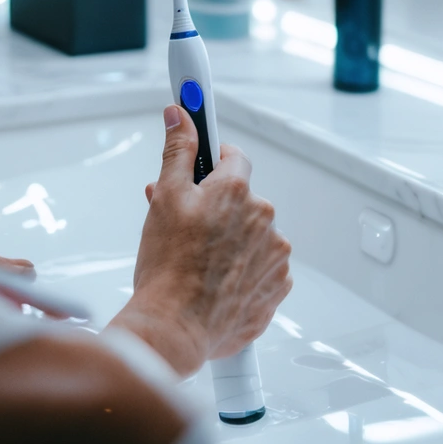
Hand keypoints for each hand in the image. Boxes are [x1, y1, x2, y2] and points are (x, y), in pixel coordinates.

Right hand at [108, 106, 291, 375]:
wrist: (175, 327)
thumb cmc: (167, 267)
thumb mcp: (165, 198)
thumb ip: (178, 151)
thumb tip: (181, 116)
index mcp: (237, 191)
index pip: (233, 157)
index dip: (213, 163)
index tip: (202, 170)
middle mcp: (263, 219)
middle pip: (241, 200)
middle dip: (216, 209)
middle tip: (186, 228)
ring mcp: (274, 254)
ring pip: (251, 234)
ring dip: (231, 241)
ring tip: (199, 262)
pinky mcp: (277, 286)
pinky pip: (261, 267)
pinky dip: (243, 272)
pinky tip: (216, 282)